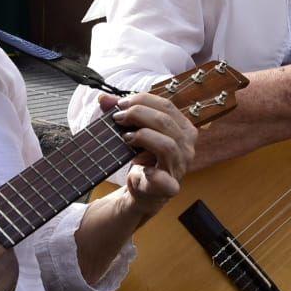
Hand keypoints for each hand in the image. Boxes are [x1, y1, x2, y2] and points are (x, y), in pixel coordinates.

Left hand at [99, 91, 196, 219]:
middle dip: (138, 114)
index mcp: (183, 129)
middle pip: (166, 121)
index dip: (142, 100)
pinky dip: (153, 173)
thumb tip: (104, 98)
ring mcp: (180, 167)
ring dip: (143, 136)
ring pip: (168, 145)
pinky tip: (139, 166)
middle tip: (118, 117)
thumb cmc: (143, 159)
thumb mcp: (136, 133)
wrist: (144, 191)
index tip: (120, 104)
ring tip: (125, 137)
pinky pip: (165, 179)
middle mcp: (186, 147)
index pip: (167, 106)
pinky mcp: (169, 187)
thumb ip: (123, 114)